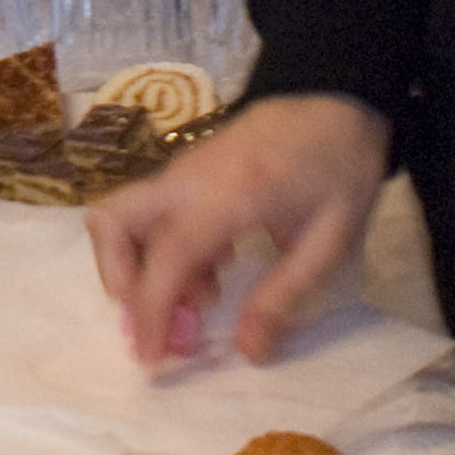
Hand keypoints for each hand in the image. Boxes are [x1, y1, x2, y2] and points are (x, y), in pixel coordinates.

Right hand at [88, 92, 391, 366]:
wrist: (341, 97)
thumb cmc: (341, 167)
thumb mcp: (329, 240)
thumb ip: (284, 295)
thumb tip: (248, 352)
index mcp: (229, 194)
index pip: (167, 255)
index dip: (151, 310)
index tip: (151, 357)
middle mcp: (189, 177)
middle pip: (113, 222)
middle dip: (120, 281)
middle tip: (163, 321)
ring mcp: (183, 169)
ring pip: (125, 217)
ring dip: (144, 269)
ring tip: (200, 302)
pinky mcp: (187, 169)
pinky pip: (151, 213)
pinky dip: (162, 252)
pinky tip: (211, 274)